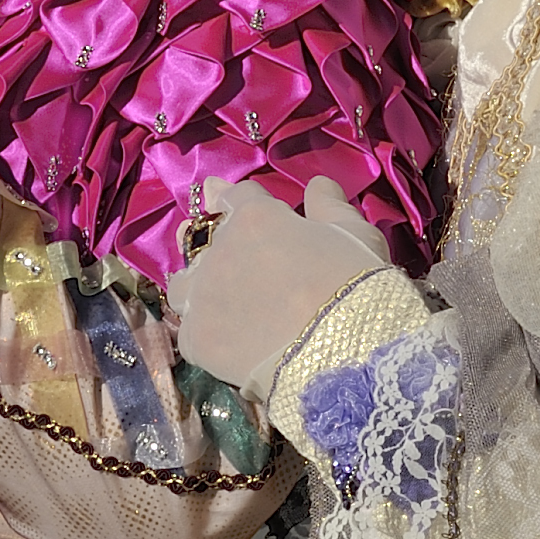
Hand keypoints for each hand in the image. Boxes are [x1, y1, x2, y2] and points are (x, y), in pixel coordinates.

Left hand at [166, 176, 387, 398]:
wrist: (345, 353)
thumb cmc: (356, 285)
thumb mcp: (355, 234)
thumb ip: (329, 205)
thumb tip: (317, 184)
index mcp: (255, 217)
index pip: (235, 196)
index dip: (236, 200)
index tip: (223, 198)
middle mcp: (219, 249)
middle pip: (201, 239)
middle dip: (210, 243)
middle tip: (227, 260)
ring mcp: (203, 295)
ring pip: (183, 284)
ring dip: (195, 287)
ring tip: (214, 302)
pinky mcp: (198, 340)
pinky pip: (189, 331)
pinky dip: (204, 333)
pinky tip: (222, 342)